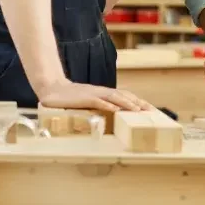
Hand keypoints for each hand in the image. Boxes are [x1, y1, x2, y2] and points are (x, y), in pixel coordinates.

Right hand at [37, 79, 153, 112]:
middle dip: (139, 103)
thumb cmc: (70, 99)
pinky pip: (98, 101)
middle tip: (152, 111)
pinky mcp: (84, 98)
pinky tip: (116, 109)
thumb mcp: (87, 103)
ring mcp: (93, 94)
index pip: (125, 96)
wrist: (52, 89)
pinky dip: (107, 105)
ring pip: (114, 97)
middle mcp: (101, 92)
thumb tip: (112, 115)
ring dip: (127, 104)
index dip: (138, 102)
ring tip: (139, 111)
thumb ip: (99, 107)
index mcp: (103, 94)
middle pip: (124, 96)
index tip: (151, 110)